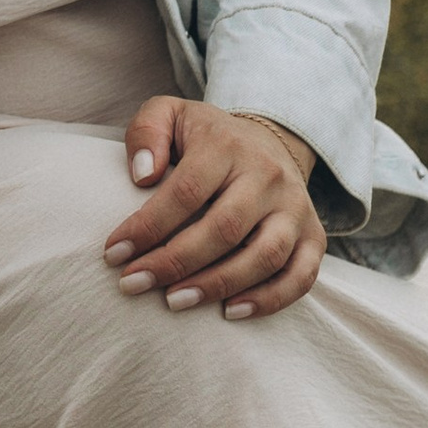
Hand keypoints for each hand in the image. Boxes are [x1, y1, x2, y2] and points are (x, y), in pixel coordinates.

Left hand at [103, 97, 324, 319]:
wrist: (268, 141)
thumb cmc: (205, 138)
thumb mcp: (169, 115)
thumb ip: (147, 133)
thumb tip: (142, 176)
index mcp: (227, 145)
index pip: (186, 192)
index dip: (147, 226)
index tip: (114, 253)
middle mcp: (267, 176)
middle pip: (224, 229)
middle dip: (175, 263)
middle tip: (133, 283)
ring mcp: (295, 208)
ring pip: (264, 256)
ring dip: (218, 285)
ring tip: (174, 302)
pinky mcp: (314, 237)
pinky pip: (301, 276)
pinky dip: (269, 300)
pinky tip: (229, 312)